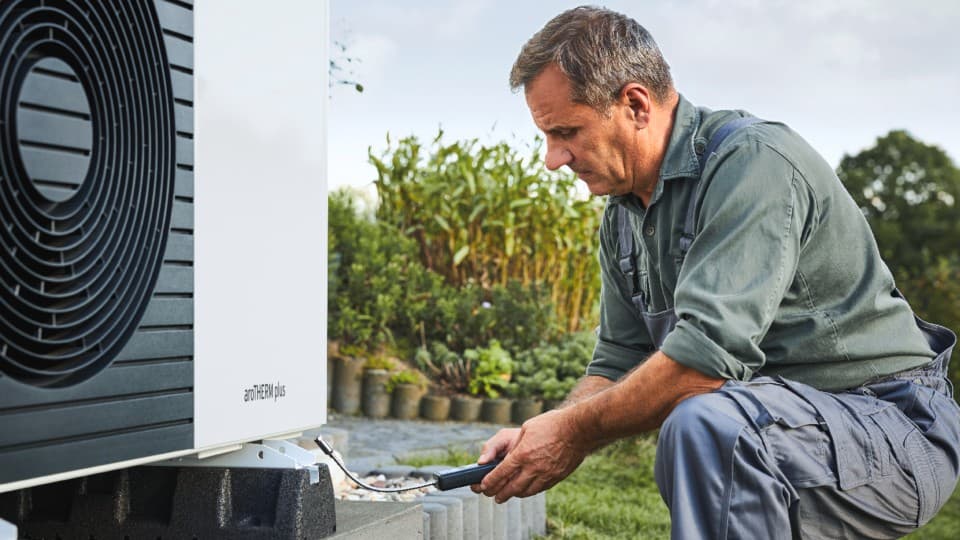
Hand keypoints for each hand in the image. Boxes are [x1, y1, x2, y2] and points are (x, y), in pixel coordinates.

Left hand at [471, 408, 589, 502]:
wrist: (578, 429)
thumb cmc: (551, 424)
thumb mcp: (527, 428)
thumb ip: (513, 444)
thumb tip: (500, 457)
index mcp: (522, 454)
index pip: (501, 473)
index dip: (490, 482)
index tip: (483, 486)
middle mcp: (533, 467)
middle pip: (512, 487)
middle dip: (500, 493)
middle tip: (493, 496)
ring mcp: (546, 474)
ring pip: (526, 491)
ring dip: (514, 495)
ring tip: (507, 495)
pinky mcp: (556, 477)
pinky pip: (539, 489)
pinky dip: (529, 491)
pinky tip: (525, 490)